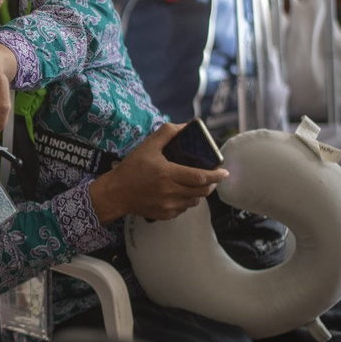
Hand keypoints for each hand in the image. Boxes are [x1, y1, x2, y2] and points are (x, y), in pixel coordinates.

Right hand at [89, 123, 228, 223]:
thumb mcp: (147, 146)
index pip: (200, 177)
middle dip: (212, 185)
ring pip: (194, 202)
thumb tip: (185, 126)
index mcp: (168, 174)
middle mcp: (170, 192)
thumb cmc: (131, 169)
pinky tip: (182, 194)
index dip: (216, 175)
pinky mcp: (164, 215)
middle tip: (213, 178)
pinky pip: (183, 210)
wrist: (115, 193)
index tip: (225, 172)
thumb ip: (166, 133)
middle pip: (202, 191)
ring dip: (200, 193)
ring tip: (197, 185)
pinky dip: (187, 202)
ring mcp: (168, 206)